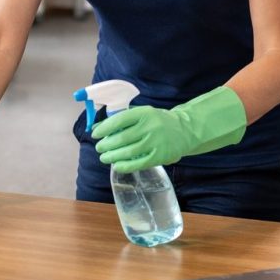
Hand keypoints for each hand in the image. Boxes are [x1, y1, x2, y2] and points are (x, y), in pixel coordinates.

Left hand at [91, 87, 246, 172]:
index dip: (105, 128)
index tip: (95, 133)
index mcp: (144, 113)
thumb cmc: (157, 121)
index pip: (119, 120)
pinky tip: (117, 165)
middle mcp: (150, 127)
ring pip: (128, 151)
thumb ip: (122, 119)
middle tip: (99, 148)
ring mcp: (156, 142)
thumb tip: (97, 127)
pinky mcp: (160, 156)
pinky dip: (125, 166)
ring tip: (104, 157)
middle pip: (122, 138)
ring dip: (112, 156)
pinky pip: (139, 163)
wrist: (184, 130)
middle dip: (106, 144)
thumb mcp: (142, 114)